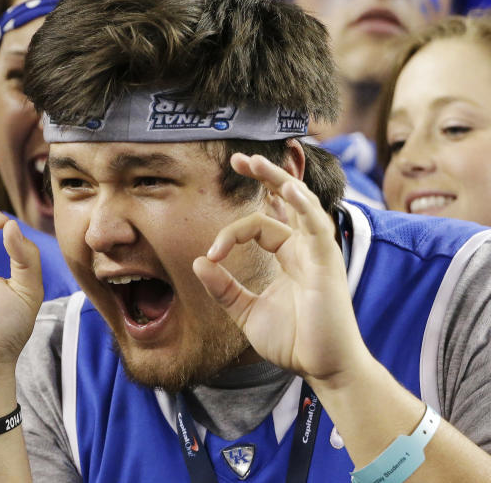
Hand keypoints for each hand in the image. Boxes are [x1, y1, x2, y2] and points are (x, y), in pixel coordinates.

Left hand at [192, 153, 370, 386]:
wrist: (321, 368)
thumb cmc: (293, 341)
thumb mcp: (246, 312)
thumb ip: (224, 288)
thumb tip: (200, 261)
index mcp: (288, 256)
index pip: (259, 224)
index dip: (230, 233)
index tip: (213, 254)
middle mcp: (304, 248)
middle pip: (287, 200)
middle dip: (265, 176)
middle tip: (238, 159)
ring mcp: (318, 252)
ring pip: (301, 203)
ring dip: (279, 179)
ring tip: (255, 161)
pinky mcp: (327, 263)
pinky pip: (317, 225)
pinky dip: (303, 204)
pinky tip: (287, 188)